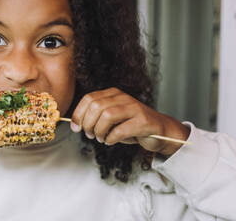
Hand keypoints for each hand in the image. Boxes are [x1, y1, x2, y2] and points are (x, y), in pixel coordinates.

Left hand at [70, 87, 189, 155]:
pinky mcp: (143, 121)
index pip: (89, 98)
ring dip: (99, 131)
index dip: (78, 114)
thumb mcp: (112, 119)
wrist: (160, 131)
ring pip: (107, 116)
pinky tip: (111, 141)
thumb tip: (76, 124)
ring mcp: (134, 108)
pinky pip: (121, 130)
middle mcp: (123, 98)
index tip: (75, 127)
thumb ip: (95, 117)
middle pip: (96, 106)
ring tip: (101, 138)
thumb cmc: (132, 126)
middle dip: (88, 124)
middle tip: (89, 135)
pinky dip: (111, 138)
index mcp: (113, 94)